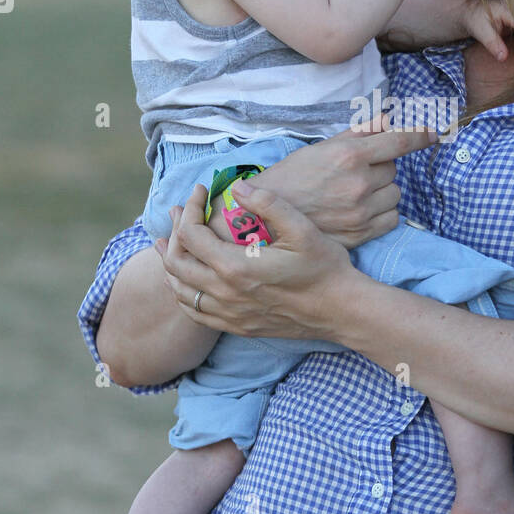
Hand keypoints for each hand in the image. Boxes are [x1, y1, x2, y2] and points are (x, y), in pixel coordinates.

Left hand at [156, 184, 356, 341]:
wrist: (341, 311)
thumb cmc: (325, 268)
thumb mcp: (302, 229)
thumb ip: (269, 204)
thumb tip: (239, 187)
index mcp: (236, 267)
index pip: (191, 234)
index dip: (190, 208)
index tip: (201, 192)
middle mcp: (225, 293)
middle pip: (177, 262)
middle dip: (174, 231)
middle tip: (181, 212)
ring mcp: (229, 313)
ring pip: (180, 290)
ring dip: (172, 263)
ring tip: (172, 243)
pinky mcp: (236, 326)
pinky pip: (194, 312)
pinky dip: (183, 292)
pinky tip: (187, 281)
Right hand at [230, 119, 437, 248]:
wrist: (265, 221)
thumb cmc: (290, 179)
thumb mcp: (319, 148)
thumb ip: (358, 134)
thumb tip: (388, 119)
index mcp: (349, 155)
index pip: (399, 140)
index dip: (420, 134)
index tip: (434, 132)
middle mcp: (359, 183)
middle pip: (393, 168)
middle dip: (379, 167)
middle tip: (352, 173)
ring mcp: (362, 211)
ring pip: (395, 194)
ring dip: (381, 191)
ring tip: (352, 194)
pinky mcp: (362, 234)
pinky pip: (392, 218)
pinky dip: (382, 213)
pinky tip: (359, 211)